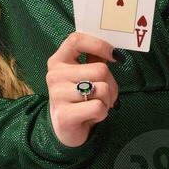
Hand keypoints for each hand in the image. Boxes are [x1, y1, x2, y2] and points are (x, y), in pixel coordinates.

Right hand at [46, 32, 119, 148]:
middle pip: (100, 69)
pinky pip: (98, 107)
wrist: (65, 128)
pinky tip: (92, 116)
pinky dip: (102, 113)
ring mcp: (57, 95)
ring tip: (97, 105)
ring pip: (102, 89)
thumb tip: (113, 50)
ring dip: (107, 100)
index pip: (76, 40)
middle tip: (105, 95)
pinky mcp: (64, 116)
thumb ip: (94, 58)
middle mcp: (54, 75)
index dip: (99, 45)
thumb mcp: (84, 74)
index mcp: (58, 61)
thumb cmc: (79, 97)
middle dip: (111, 84)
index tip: (114, 56)